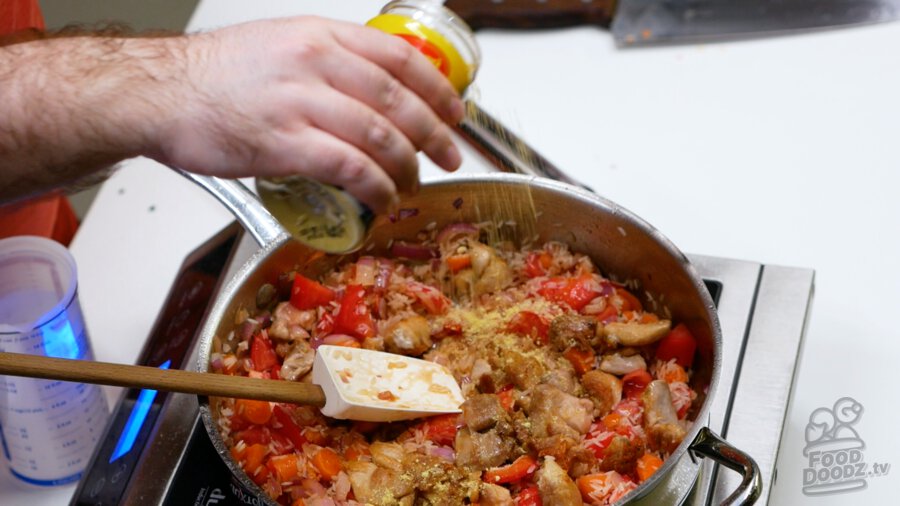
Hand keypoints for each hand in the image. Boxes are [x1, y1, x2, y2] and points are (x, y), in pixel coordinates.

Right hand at [153, 16, 464, 213]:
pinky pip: (349, 167)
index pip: (399, 56)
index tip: (455, 111)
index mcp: (319, 35)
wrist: (158, 92)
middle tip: (448, 155)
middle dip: (435, 133)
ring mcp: (300, 102)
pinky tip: (382, 198)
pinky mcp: (283, 142)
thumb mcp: (280, 44)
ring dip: (407, 166)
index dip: (437, 87)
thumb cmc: (215, 76)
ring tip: (412, 183)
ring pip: (379, 135)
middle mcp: (315, 62)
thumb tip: (369, 92)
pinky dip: (375, 186)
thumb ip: (327, 61)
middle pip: (398, 99)